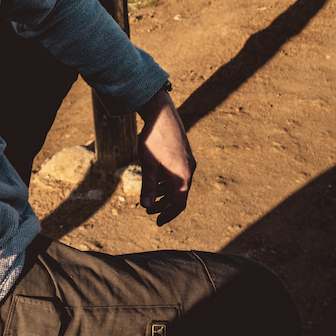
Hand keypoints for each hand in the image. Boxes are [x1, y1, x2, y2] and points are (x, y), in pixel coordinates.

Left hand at [136, 88, 195, 225]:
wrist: (161, 113)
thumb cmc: (153, 139)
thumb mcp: (148, 165)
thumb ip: (149, 186)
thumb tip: (146, 206)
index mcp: (182, 175)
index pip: (179, 203)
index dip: (168, 214)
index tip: (157, 222)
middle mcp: (188, 169)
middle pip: (179, 195)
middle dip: (164, 205)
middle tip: (149, 211)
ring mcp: (187, 161)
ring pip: (178, 184)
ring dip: (165, 193)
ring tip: (150, 198)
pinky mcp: (183, 154)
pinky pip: (178, 174)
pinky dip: (167, 181)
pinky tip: (155, 180)